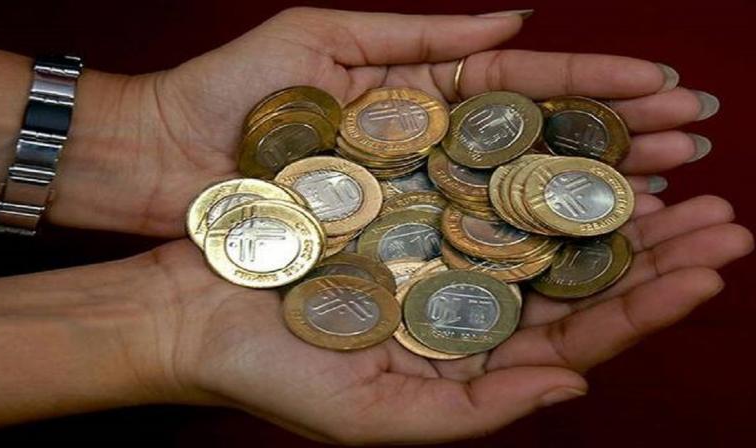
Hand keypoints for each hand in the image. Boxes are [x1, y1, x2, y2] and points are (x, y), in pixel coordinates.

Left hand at [53, 7, 716, 235]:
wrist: (164, 165)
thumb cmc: (233, 95)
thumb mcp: (323, 36)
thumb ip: (418, 33)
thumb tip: (521, 18)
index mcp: (422, 101)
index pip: (529, 92)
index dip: (598, 90)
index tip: (666, 90)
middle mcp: (430, 160)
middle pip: (542, 153)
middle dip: (624, 148)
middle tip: (702, 148)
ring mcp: (412, 211)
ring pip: (520, 210)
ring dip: (599, 206)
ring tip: (680, 206)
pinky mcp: (386, 257)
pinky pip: (469, 258)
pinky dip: (530, 256)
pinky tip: (594, 257)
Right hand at [133, 195, 750, 443]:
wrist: (194, 313)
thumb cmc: (274, 377)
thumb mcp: (375, 418)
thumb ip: (475, 412)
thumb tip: (570, 390)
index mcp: (468, 356)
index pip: (578, 336)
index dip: (647, 307)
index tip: (709, 272)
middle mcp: (464, 298)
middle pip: (578, 274)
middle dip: (657, 249)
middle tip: (727, 218)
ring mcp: (437, 244)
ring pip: (543, 219)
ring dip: (611, 196)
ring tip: (679, 168)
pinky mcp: (405, 199)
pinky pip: (480, 176)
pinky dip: (531, 159)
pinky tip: (581, 141)